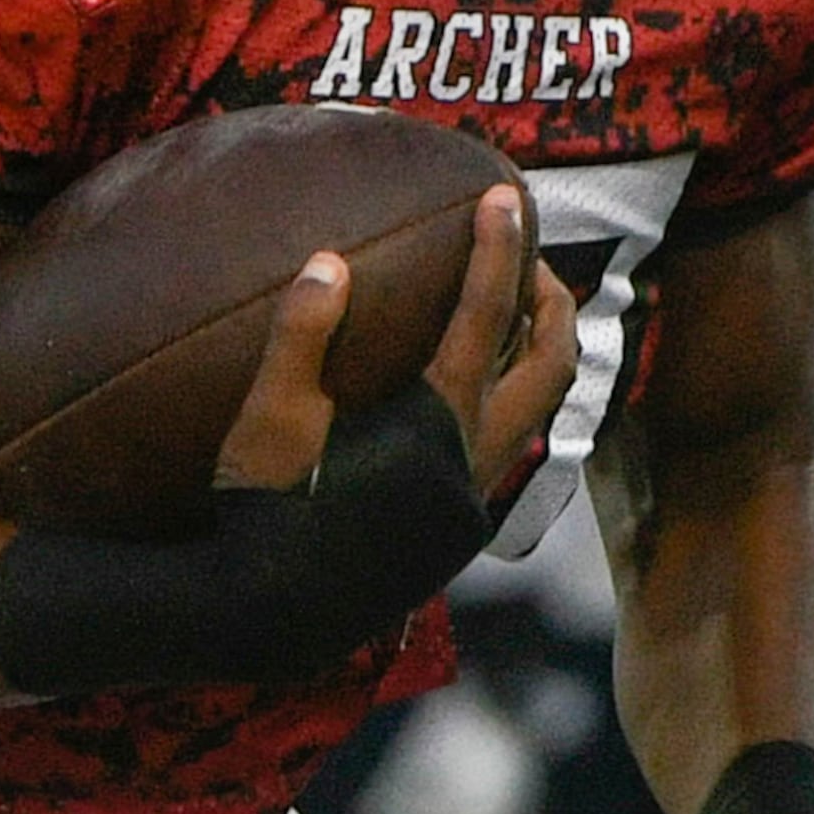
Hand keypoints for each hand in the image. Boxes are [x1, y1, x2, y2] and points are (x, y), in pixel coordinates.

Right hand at [214, 190, 580, 502]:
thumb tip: (329, 262)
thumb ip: (303, 335)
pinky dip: (509, 404)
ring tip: (513, 317)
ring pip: (538, 414)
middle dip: (552, 303)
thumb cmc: (261, 510)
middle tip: (529, 260)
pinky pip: (506, 450)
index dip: (497, 248)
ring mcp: (470, 502)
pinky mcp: (455, 534)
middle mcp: (472, 462)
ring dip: (538, 357)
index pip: (484, 316)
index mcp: (434, 423)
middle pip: (551, 366)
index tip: (503, 197)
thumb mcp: (268, 416)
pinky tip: (473, 392)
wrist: (270, 617)